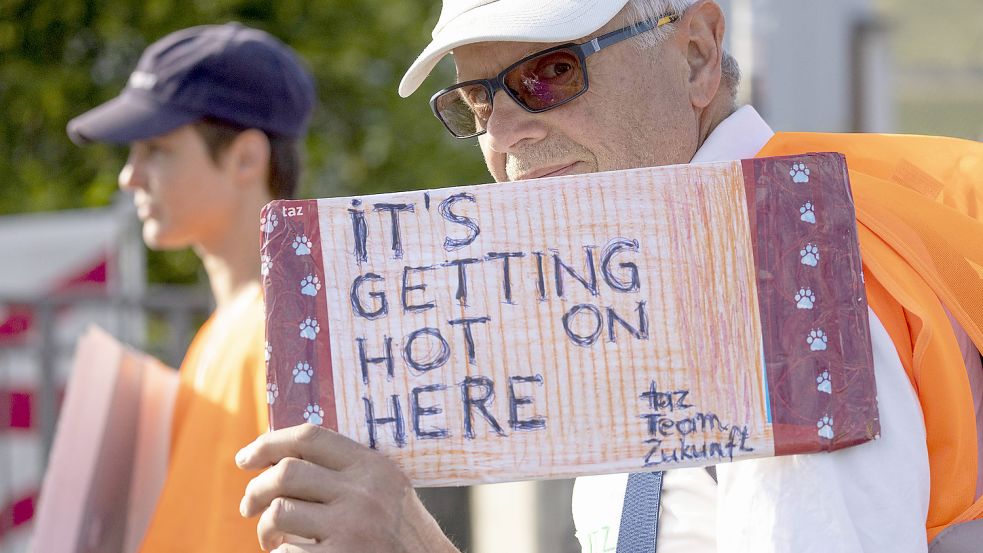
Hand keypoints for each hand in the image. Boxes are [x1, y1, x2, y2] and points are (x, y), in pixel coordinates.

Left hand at [236, 423, 459, 552]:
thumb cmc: (402, 534)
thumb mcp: (387, 490)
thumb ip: (349, 472)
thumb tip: (280, 459)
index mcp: (373, 467)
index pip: (310, 437)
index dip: (269, 442)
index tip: (246, 457)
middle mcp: (363, 493)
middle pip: (286, 473)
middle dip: (256, 489)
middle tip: (248, 506)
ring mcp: (352, 528)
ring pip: (280, 512)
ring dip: (264, 529)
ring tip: (271, 539)